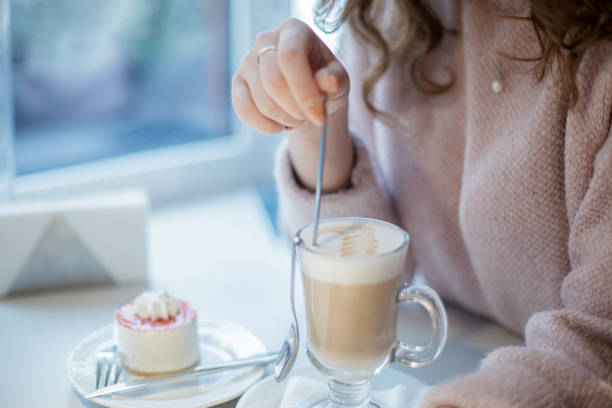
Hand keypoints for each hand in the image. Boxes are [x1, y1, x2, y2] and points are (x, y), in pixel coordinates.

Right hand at [231, 18, 349, 132]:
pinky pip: (244, 111)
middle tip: (310, 118)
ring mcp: (247, 61)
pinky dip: (266, 126)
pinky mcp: (237, 82)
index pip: (290, 56)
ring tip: (297, 118)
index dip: (304, 90)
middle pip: (273, 81)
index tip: (318, 116)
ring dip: (285, 120)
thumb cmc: (324, 82)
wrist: (306, 95)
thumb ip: (335, 79)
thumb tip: (328, 81)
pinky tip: (280, 125)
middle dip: (295, 109)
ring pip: (262, 101)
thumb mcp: (338, 80)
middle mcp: (265, 40)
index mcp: (293, 30)